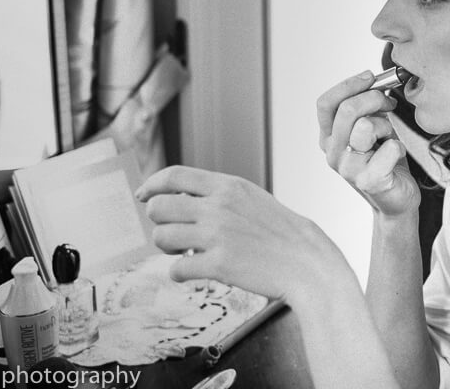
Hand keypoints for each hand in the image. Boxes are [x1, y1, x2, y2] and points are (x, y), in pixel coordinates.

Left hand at [135, 165, 340, 299]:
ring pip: (162, 237)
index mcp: (227, 186)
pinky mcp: (218, 265)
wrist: (306, 260)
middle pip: (159, 206)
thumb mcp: (251, 197)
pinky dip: (179, 273)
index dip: (151, 184)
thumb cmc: (280, 231)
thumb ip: (219, 194)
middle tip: (172, 232)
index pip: (174, 175)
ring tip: (183, 252)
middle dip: (158, 221)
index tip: (142, 196)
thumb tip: (180, 197)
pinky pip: (177, 269)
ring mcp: (217, 235)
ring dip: (166, 248)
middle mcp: (218, 206)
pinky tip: (192, 272)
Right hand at [317, 70, 419, 216]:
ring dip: (385, 124)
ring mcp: (348, 169)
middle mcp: (333, 153)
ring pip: (365, 126)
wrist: (397, 199)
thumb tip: (373, 81)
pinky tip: (397, 153)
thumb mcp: (372, 128)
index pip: (326, 103)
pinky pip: (388, 149)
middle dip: (374, 98)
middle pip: (346, 110)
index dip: (349, 85)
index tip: (370, 77)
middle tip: (389, 104)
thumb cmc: (385, 161)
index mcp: (329, 138)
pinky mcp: (369, 181)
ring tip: (389, 136)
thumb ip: (366, 108)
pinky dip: (398, 146)